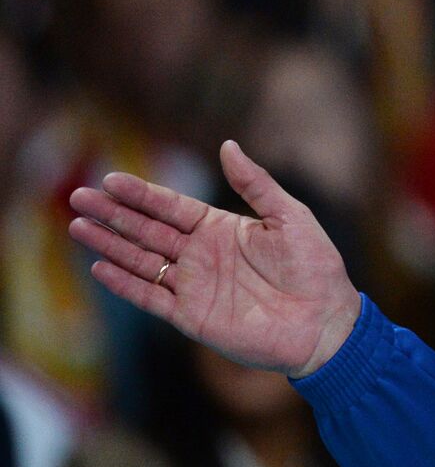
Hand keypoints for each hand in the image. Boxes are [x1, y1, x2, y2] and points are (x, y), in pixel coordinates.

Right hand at [68, 140, 359, 377]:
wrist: (326, 321)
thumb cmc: (316, 267)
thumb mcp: (290, 216)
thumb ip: (255, 184)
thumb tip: (227, 145)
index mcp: (222, 229)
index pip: (171, 207)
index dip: (142, 194)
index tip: (111, 178)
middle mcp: (202, 255)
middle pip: (147, 230)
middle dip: (113, 214)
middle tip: (78, 195)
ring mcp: (194, 286)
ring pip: (142, 261)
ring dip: (110, 245)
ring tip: (77, 225)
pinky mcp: (193, 317)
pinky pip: (151, 297)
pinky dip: (125, 284)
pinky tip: (100, 267)